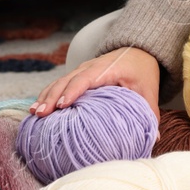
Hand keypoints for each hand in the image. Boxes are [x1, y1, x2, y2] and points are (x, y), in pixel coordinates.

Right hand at [31, 45, 160, 120]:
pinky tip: (38, 108)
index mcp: (109, 68)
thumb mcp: (148, 90)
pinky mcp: (77, 75)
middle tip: (41, 113)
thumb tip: (154, 138)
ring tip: (34, 113)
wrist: (138, 51)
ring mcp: (82, 69)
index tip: (62, 104)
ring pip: (60, 80)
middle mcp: (92, 66)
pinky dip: (48, 94)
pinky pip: (60, 83)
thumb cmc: (142, 72)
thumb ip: (150, 113)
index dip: (74, 90)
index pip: (87, 77)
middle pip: (68, 79)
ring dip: (46, 95)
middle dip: (53, 96)